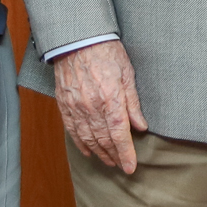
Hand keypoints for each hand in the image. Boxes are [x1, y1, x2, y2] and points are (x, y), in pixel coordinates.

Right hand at [52, 39, 148, 173]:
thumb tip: (141, 126)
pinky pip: (72, 130)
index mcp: (110, 98)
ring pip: (87, 138)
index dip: (126, 153)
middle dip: (114, 156)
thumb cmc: (106, 51)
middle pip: (103, 140)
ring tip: (108, 161)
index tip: (131, 167)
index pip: (119, 134)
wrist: (77, 39)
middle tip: (121, 166)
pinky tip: (88, 151)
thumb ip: (133, 102)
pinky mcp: (64, 104)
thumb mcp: (127, 73)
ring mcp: (76, 107)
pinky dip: (80, 143)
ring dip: (99, 153)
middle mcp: (91, 106)